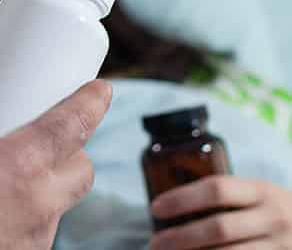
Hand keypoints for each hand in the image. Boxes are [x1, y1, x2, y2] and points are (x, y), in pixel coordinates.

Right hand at [0, 64, 112, 249]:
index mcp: (20, 167)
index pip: (73, 127)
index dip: (92, 103)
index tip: (102, 89)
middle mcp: (39, 205)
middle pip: (81, 170)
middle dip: (74, 150)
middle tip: (47, 136)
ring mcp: (34, 241)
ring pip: (58, 205)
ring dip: (44, 186)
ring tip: (4, 178)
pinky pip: (34, 232)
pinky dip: (23, 216)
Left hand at [150, 176, 291, 248]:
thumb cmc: (272, 211)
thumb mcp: (257, 194)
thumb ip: (225, 195)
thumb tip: (168, 203)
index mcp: (262, 191)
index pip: (216, 189)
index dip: (182, 198)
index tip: (155, 208)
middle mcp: (273, 218)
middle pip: (218, 227)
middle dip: (180, 237)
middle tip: (154, 243)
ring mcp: (279, 246)